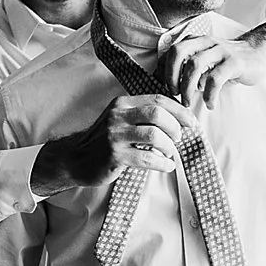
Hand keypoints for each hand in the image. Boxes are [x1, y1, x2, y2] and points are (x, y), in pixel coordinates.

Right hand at [35, 92, 198, 193]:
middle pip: (157, 114)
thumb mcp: (119, 120)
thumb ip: (140, 115)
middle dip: (175, 127)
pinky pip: (148, 158)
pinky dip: (163, 163)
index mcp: (122, 104)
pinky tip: (166, 166)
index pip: (157, 99)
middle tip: (179, 138)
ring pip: (154, 136)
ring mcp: (115, 136)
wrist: (75, 159)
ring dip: (169, 146)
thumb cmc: (103, 141)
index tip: (190, 122)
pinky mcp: (115, 156)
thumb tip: (177, 118)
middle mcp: (118, 116)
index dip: (179, 110)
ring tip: (170, 153)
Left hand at [159, 20, 265, 107]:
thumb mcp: (206, 60)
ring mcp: (221, 50)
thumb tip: (167, 84)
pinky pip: (215, 79)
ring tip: (187, 102)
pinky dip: (209, 94)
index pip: (171, 50)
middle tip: (172, 94)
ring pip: (194, 65)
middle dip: (170, 75)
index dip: (163, 69)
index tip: (163, 87)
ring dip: (187, 87)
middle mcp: (206, 42)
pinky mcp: (234, 62)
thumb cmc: (228, 61)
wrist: (259, 53)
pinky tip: (210, 104)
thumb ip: (188, 67)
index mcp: (196, 41)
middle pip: (178, 52)